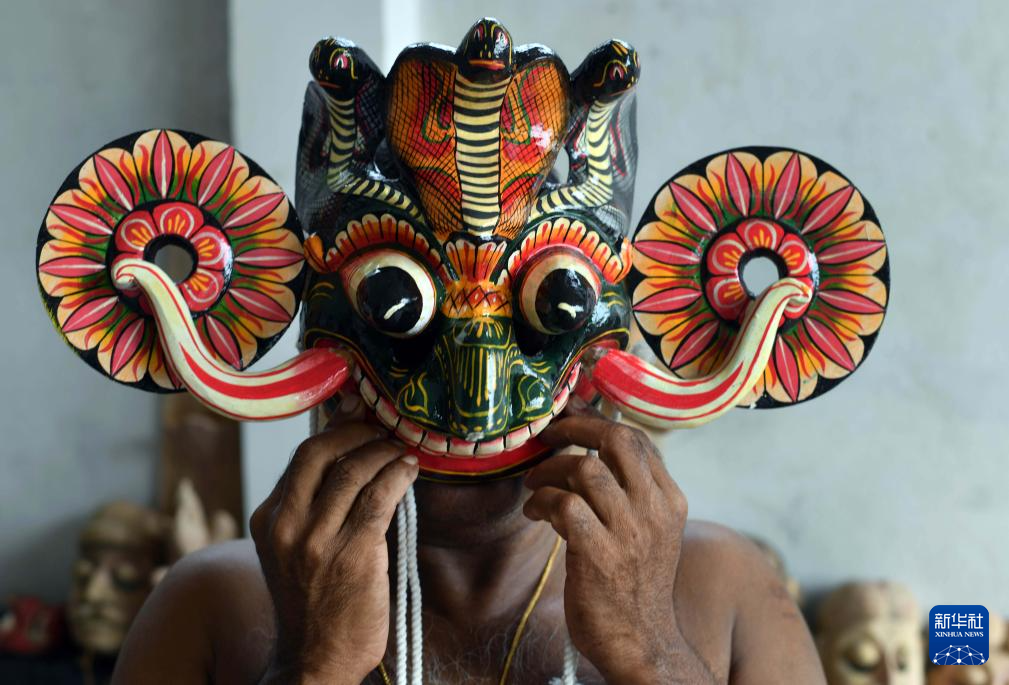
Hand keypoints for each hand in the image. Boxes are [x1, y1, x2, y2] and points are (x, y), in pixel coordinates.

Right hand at [250, 423, 418, 683]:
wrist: (314, 661)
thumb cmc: (312, 603)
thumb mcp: (293, 549)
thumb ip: (309, 506)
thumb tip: (342, 454)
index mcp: (268, 519)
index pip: (301, 457)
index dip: (335, 429)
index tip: (358, 415)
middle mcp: (287, 525)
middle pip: (320, 452)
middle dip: (357, 432)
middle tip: (382, 428)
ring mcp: (318, 540)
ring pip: (354, 471)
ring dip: (384, 451)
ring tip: (401, 449)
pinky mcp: (353, 554)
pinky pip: (380, 497)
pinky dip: (398, 476)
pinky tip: (410, 470)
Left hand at [524, 402, 715, 683]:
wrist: (643, 643)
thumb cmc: (635, 583)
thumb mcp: (650, 530)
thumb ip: (632, 491)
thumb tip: (595, 446)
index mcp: (669, 499)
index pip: (639, 438)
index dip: (599, 419)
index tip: (570, 412)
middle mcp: (654, 510)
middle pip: (618, 439)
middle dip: (576, 428)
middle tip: (548, 435)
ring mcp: (628, 532)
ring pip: (585, 469)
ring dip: (549, 470)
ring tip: (534, 483)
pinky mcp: (599, 555)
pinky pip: (565, 506)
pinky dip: (542, 501)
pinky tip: (534, 511)